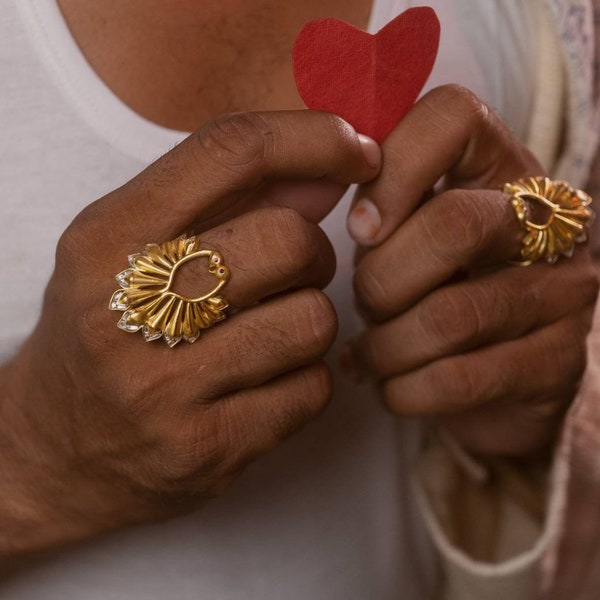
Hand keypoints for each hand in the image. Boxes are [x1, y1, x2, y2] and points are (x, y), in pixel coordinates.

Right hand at [0, 111, 380, 561]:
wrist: (58, 451)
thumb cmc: (106, 332)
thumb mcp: (135, 249)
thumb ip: (231, 197)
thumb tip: (335, 165)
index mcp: (106, 240)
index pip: (230, 152)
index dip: (312, 139)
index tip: (356, 151)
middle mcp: (126, 310)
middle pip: (289, 241)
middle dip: (315, 252)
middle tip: (294, 272)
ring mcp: (165, 389)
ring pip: (313, 320)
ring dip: (313, 318)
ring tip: (276, 329)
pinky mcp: (206, 448)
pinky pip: (313, 389)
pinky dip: (308, 378)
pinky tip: (270, 381)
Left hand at [346, 85, 598, 457]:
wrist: (503, 372)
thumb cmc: (436, 287)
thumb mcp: (407, 234)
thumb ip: (376, 204)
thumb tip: (314, 188)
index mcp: (501, 168)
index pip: (454, 116)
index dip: (392, 168)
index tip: (358, 227)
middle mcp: (549, 221)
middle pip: (453, 226)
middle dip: (380, 279)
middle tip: (363, 304)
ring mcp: (564, 294)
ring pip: (450, 316)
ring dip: (385, 345)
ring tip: (367, 354)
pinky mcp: (558, 365)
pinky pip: (460, 380)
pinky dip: (403, 389)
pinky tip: (388, 386)